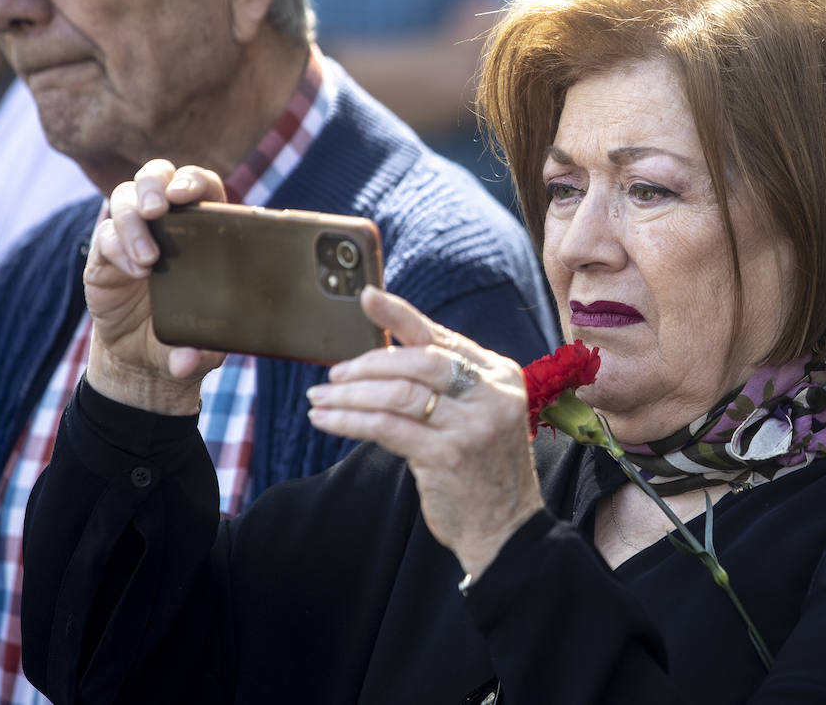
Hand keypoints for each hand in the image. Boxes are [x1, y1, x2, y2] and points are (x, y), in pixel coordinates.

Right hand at [84, 159, 227, 413]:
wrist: (144, 359)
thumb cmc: (187, 337)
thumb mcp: (202, 345)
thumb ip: (198, 351)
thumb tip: (186, 361)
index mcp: (203, 229)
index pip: (201, 186)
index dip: (194, 181)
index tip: (186, 195)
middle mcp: (166, 223)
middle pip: (156, 175)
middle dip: (155, 184)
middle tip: (159, 210)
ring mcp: (132, 234)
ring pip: (125, 198)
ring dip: (133, 221)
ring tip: (148, 258)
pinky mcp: (104, 254)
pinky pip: (104, 235)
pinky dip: (118, 247)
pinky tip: (134, 270)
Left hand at [306, 288, 543, 575]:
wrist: (505, 529)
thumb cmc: (483, 469)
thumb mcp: (479, 415)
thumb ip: (448, 384)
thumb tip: (387, 355)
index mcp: (500, 375)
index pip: (442, 337)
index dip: (400, 315)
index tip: (367, 297)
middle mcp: (491, 394)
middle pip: (418, 360)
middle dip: (368, 364)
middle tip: (333, 375)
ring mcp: (471, 425)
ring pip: (397, 393)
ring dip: (349, 395)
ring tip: (319, 400)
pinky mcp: (446, 456)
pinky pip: (385, 427)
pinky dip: (348, 421)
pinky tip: (326, 421)